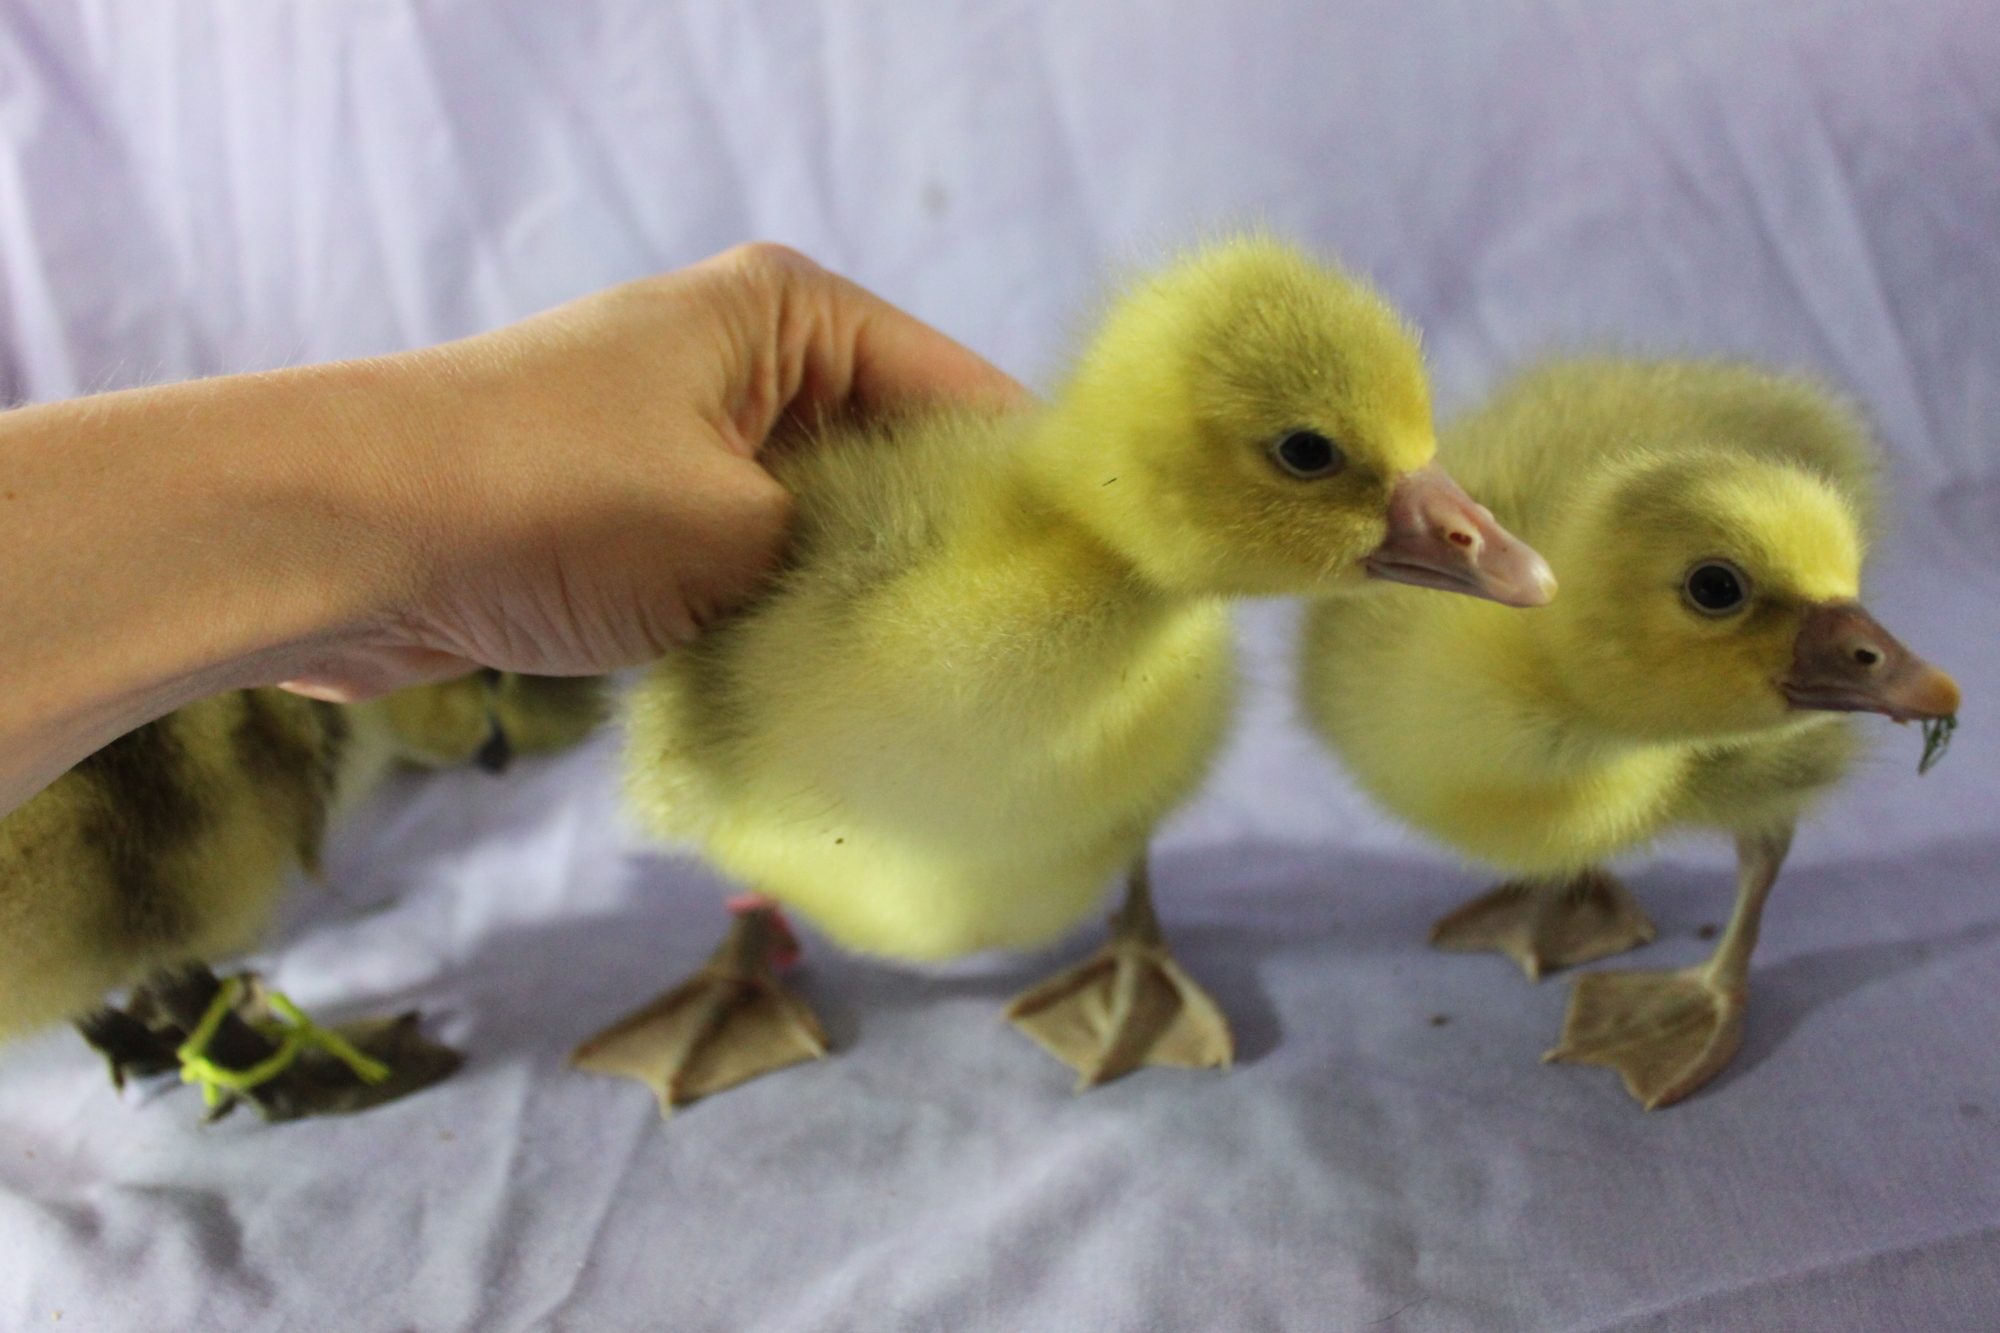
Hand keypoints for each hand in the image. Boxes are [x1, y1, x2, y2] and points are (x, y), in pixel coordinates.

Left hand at [283, 243, 1025, 699]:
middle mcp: (751, 364)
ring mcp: (695, 444)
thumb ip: (862, 561)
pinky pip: (755, 570)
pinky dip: (786, 622)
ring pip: (824, 531)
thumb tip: (952, 608)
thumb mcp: (740, 529)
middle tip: (1014, 663)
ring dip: (857, 604)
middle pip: (897, 466)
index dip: (1020, 494)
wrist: (339, 537)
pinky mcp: (646, 520)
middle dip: (941, 559)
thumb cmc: (551, 498)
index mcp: (792, 316)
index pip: (959, 396)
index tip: (1083, 593)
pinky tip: (835, 692)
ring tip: (935, 689)